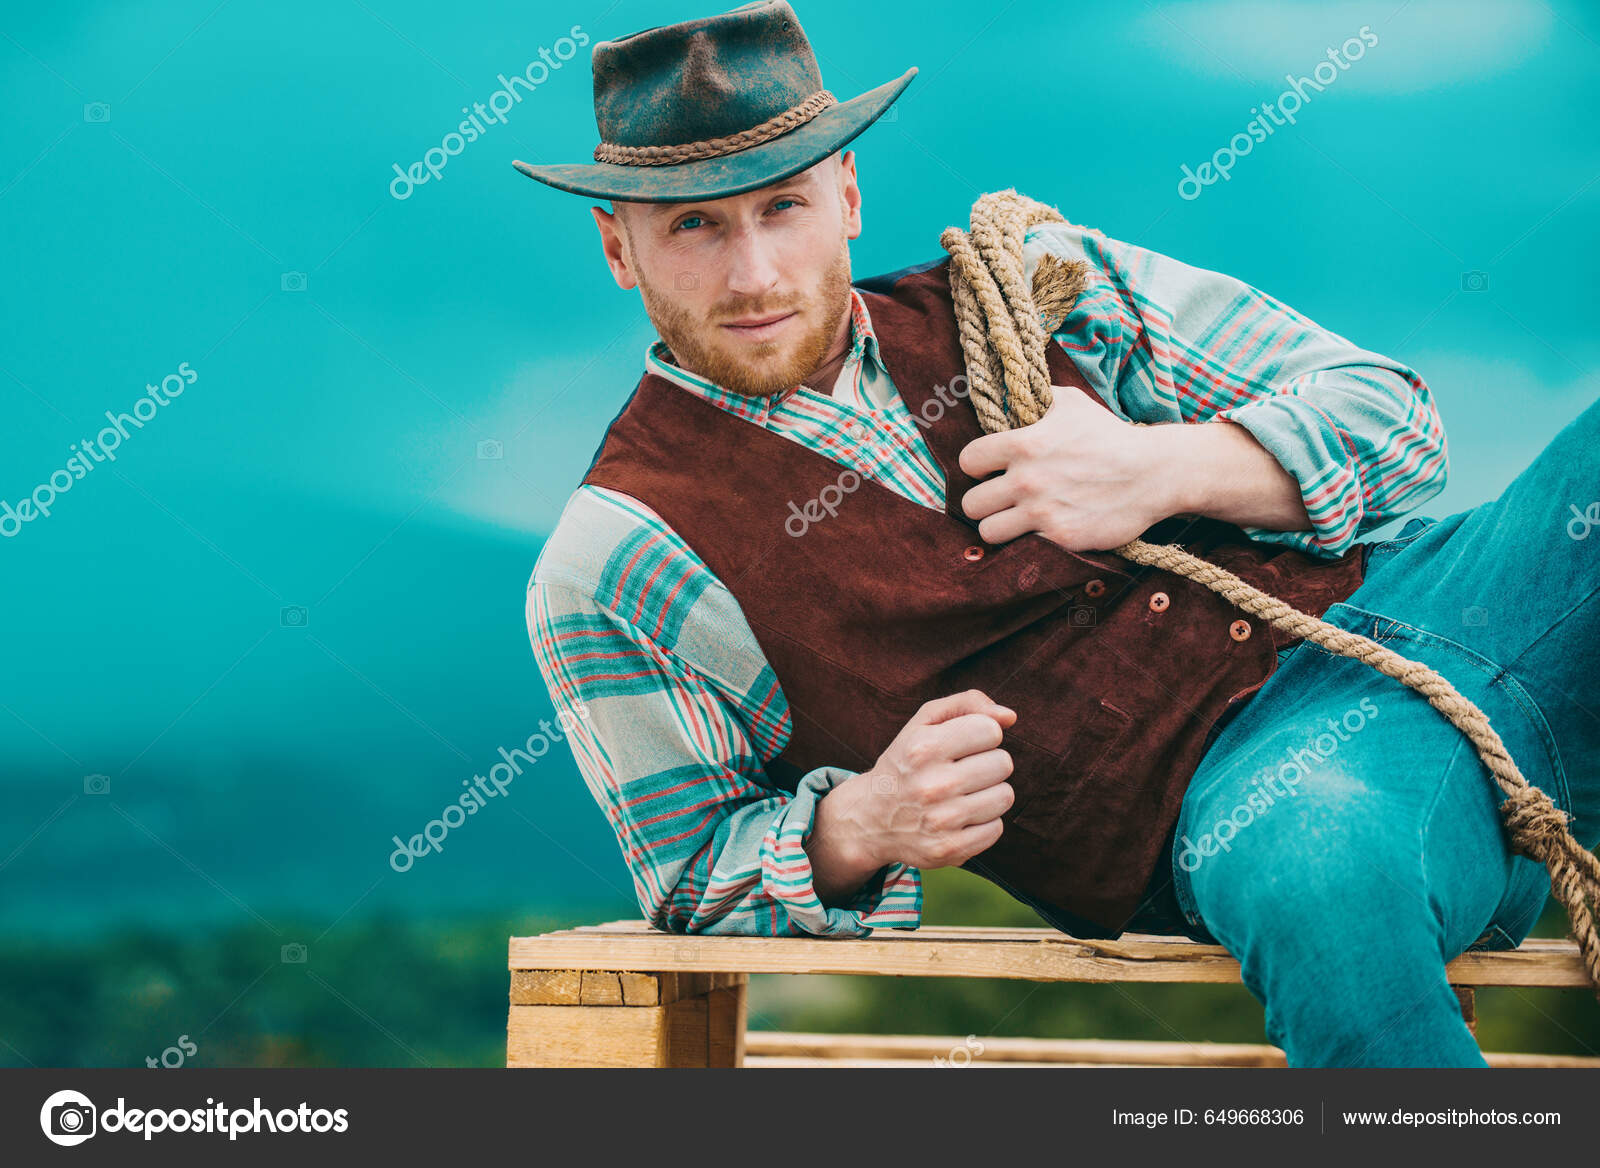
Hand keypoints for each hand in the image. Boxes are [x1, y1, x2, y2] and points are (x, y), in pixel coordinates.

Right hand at [824, 690, 1016, 873]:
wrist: (870, 817)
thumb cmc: (907, 762)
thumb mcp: (924, 722)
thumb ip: (968, 703)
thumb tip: (1010, 717)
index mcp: (924, 748)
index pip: (991, 731)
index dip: (981, 735)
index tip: (962, 745)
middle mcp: (932, 785)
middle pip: (1003, 763)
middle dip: (987, 763)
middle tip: (963, 770)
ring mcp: (941, 821)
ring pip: (1005, 796)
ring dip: (988, 793)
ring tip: (963, 794)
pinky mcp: (949, 849)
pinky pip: (996, 829)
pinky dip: (983, 822)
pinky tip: (960, 817)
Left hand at [957, 388, 1173, 551]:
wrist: (1152, 473)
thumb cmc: (1110, 435)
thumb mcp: (1070, 403)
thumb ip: (1034, 401)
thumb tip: (1009, 399)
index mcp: (1023, 445)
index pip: (968, 461)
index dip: (976, 466)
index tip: (991, 469)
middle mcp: (1027, 480)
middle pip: (971, 504)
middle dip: (984, 501)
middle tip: (1001, 498)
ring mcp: (1042, 512)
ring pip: (988, 532)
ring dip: (999, 526)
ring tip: (1014, 518)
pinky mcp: (1060, 538)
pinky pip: (1022, 548)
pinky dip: (1028, 541)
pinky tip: (1041, 529)